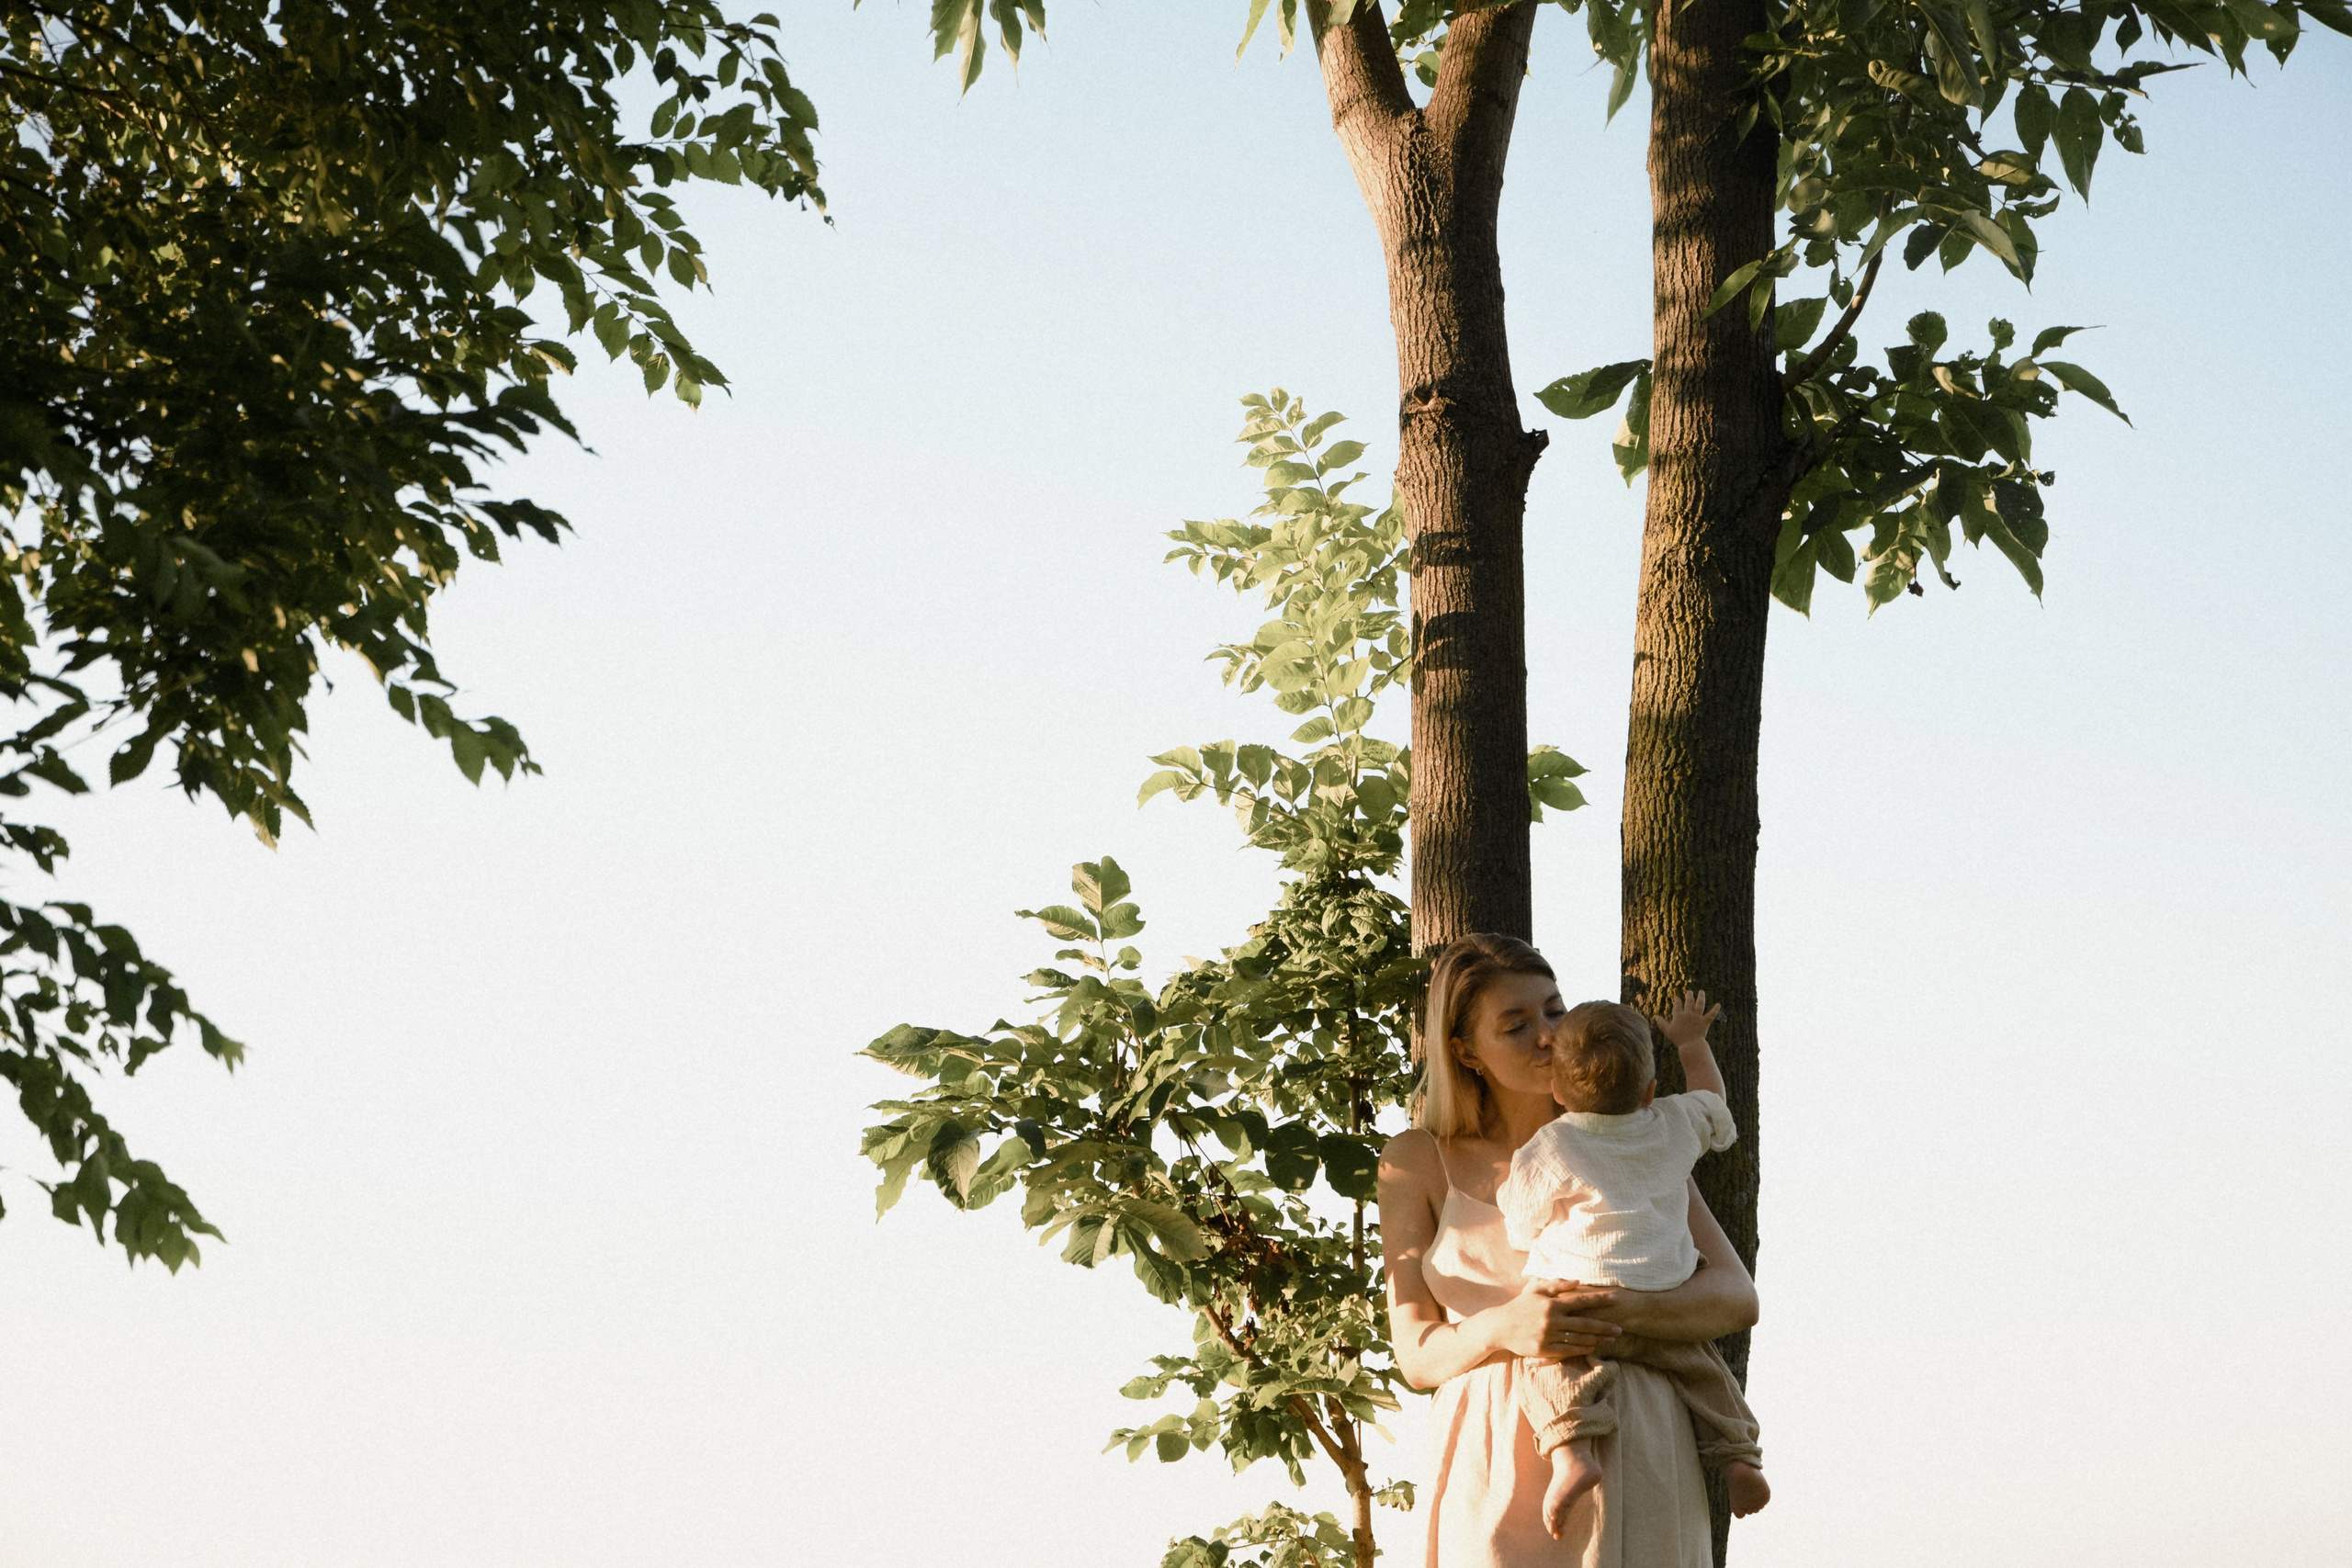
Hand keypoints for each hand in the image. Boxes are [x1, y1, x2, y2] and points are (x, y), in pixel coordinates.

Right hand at [1495, 1279, 1624, 1359]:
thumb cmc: (1520, 1306)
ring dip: (1597, 1339)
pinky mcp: (1545, 1350)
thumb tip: (1578, 1282)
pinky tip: (1592, 1347)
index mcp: (1551, 1304)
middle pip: (1584, 1324)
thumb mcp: (1535, 1290)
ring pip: (1579, 1339)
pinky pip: (1568, 1350)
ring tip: (1610, 1340)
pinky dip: (1582, 1349)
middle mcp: (1552, 1321)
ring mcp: (1549, 1337)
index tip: (1615, 1299)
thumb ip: (1557, 1284)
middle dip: (1604, 1327)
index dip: (1599, 1300)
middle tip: (1620, 1329)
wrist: (1500, 1327)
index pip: (1581, 1301)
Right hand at [1652, 989, 1721, 1052]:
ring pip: (1700, 1004)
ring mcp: (1697, 1017)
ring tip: (1701, 991)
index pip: (1678, 1005)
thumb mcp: (1668, 1031)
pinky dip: (1715, 1009)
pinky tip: (1719, 1004)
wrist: (1690, 1045)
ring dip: (1701, 997)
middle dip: (1689, 995)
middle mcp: (1688, 1014)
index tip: (1678, 997)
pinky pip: (1711, 1014)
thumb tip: (1655, 1017)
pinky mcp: (1705, 1022)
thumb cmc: (1678, 1039)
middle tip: (1689, 991)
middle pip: (1689, 1002)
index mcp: (1679, 1015)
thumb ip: (1662, 1023)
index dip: (1677, 1000)